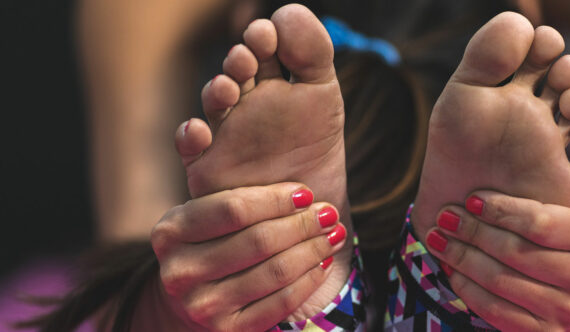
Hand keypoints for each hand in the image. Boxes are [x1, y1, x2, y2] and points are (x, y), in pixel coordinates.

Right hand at [150, 183, 346, 330]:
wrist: (192, 297)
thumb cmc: (210, 238)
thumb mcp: (204, 207)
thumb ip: (215, 172)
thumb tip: (214, 127)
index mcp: (170, 231)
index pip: (233, 209)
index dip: (276, 199)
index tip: (307, 192)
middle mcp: (179, 271)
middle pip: (258, 241)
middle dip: (302, 224)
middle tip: (330, 213)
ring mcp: (201, 306)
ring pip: (274, 271)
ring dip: (313, 249)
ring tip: (335, 233)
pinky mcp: (227, 331)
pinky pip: (280, 302)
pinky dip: (308, 279)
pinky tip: (322, 261)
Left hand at [424, 190, 569, 330]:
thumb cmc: (554, 237)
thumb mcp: (561, 205)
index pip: (540, 222)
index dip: (501, 210)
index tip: (471, 198)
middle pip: (515, 251)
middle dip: (473, 232)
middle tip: (444, 217)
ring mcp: (567, 310)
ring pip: (500, 280)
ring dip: (462, 257)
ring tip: (438, 239)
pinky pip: (494, 310)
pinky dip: (467, 287)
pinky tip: (450, 269)